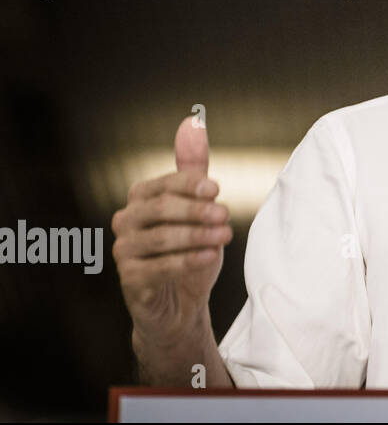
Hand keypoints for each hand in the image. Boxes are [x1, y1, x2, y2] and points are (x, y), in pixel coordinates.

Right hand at [112, 117, 231, 349]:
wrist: (180, 303)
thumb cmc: (190, 248)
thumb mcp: (198, 207)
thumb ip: (194, 168)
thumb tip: (192, 121)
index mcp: (141, 198)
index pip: (165, 184)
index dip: (190, 184)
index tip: (217, 189)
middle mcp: (126, 221)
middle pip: (161, 209)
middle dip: (196, 211)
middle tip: (225, 215)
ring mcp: (125, 251)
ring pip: (160, 238)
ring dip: (197, 236)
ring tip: (226, 235)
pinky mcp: (130, 279)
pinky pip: (158, 267)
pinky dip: (187, 261)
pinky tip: (211, 256)